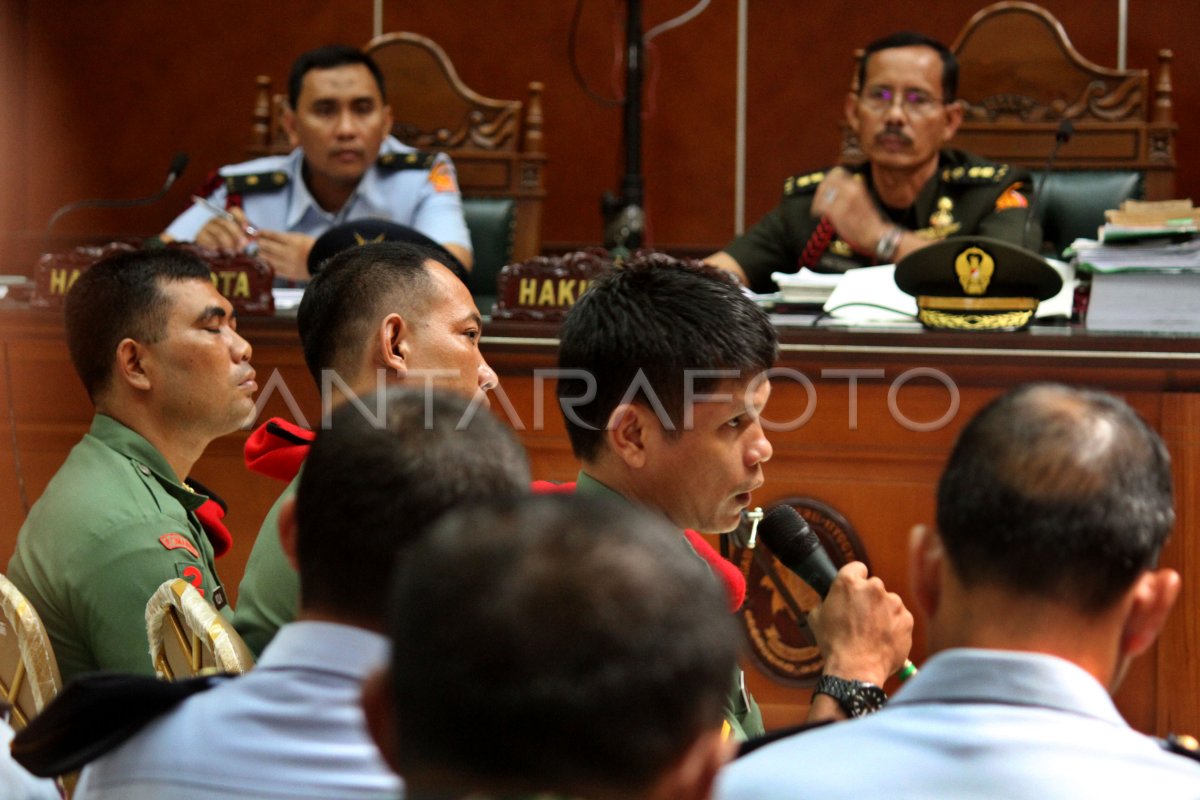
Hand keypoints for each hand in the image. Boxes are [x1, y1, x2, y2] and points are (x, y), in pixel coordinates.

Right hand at [195, 207, 252, 251]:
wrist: (205, 247)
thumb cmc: (224, 242)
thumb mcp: (235, 238)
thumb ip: (244, 236)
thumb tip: (255, 237)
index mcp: (226, 217)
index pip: (234, 211)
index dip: (242, 219)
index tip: (246, 229)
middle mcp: (216, 219)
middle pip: (227, 222)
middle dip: (237, 234)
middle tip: (243, 245)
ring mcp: (206, 226)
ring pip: (219, 232)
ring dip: (228, 243)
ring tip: (233, 252)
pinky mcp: (199, 235)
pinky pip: (208, 240)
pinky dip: (215, 246)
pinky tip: (219, 251)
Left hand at [254, 231, 315, 282]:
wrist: (325, 263)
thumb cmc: (313, 248)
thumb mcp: (300, 237)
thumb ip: (284, 238)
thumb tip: (267, 236)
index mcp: (293, 241)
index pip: (272, 235)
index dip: (263, 233)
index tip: (257, 233)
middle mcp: (289, 253)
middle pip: (267, 246)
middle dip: (260, 243)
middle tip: (258, 242)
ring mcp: (288, 264)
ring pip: (267, 258)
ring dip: (261, 254)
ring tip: (261, 252)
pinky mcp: (289, 274)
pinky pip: (273, 269)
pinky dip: (268, 265)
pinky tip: (267, 262)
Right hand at [808, 561, 912, 686]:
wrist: (856, 670)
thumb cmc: (834, 644)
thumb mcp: (817, 618)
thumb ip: (826, 602)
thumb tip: (830, 601)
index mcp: (849, 582)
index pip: (857, 567)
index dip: (855, 578)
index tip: (854, 590)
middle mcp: (873, 587)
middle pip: (873, 586)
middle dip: (868, 599)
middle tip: (860, 618)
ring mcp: (893, 602)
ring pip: (888, 602)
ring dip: (882, 613)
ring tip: (872, 634)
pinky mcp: (906, 618)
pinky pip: (899, 618)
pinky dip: (894, 626)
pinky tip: (882, 640)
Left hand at [810, 167, 889, 254]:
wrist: (874, 233)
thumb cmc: (866, 218)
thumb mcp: (860, 197)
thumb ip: (847, 190)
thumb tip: (832, 187)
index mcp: (857, 183)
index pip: (836, 172)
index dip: (827, 180)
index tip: (824, 188)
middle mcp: (851, 188)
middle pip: (826, 182)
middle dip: (820, 191)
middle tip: (818, 200)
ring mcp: (845, 200)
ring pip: (822, 193)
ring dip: (817, 201)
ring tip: (817, 208)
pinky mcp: (839, 212)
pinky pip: (821, 206)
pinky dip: (816, 210)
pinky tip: (818, 214)